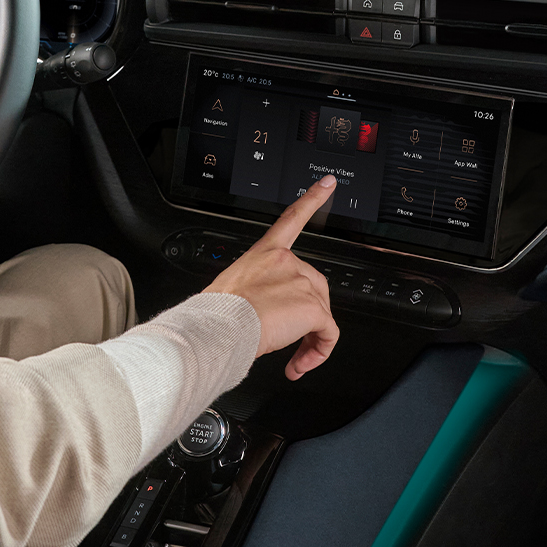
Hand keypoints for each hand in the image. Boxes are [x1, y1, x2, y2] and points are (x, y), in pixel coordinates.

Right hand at [202, 175, 340, 379]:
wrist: (219, 327)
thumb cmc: (218, 314)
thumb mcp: (233, 289)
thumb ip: (257, 291)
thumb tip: (263, 315)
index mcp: (265, 253)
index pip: (292, 219)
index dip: (312, 198)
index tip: (328, 184)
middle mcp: (286, 262)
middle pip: (315, 287)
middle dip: (308, 316)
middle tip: (292, 340)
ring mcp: (301, 282)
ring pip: (321, 314)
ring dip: (310, 340)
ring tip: (292, 358)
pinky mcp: (313, 307)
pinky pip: (328, 333)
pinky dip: (320, 351)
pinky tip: (303, 362)